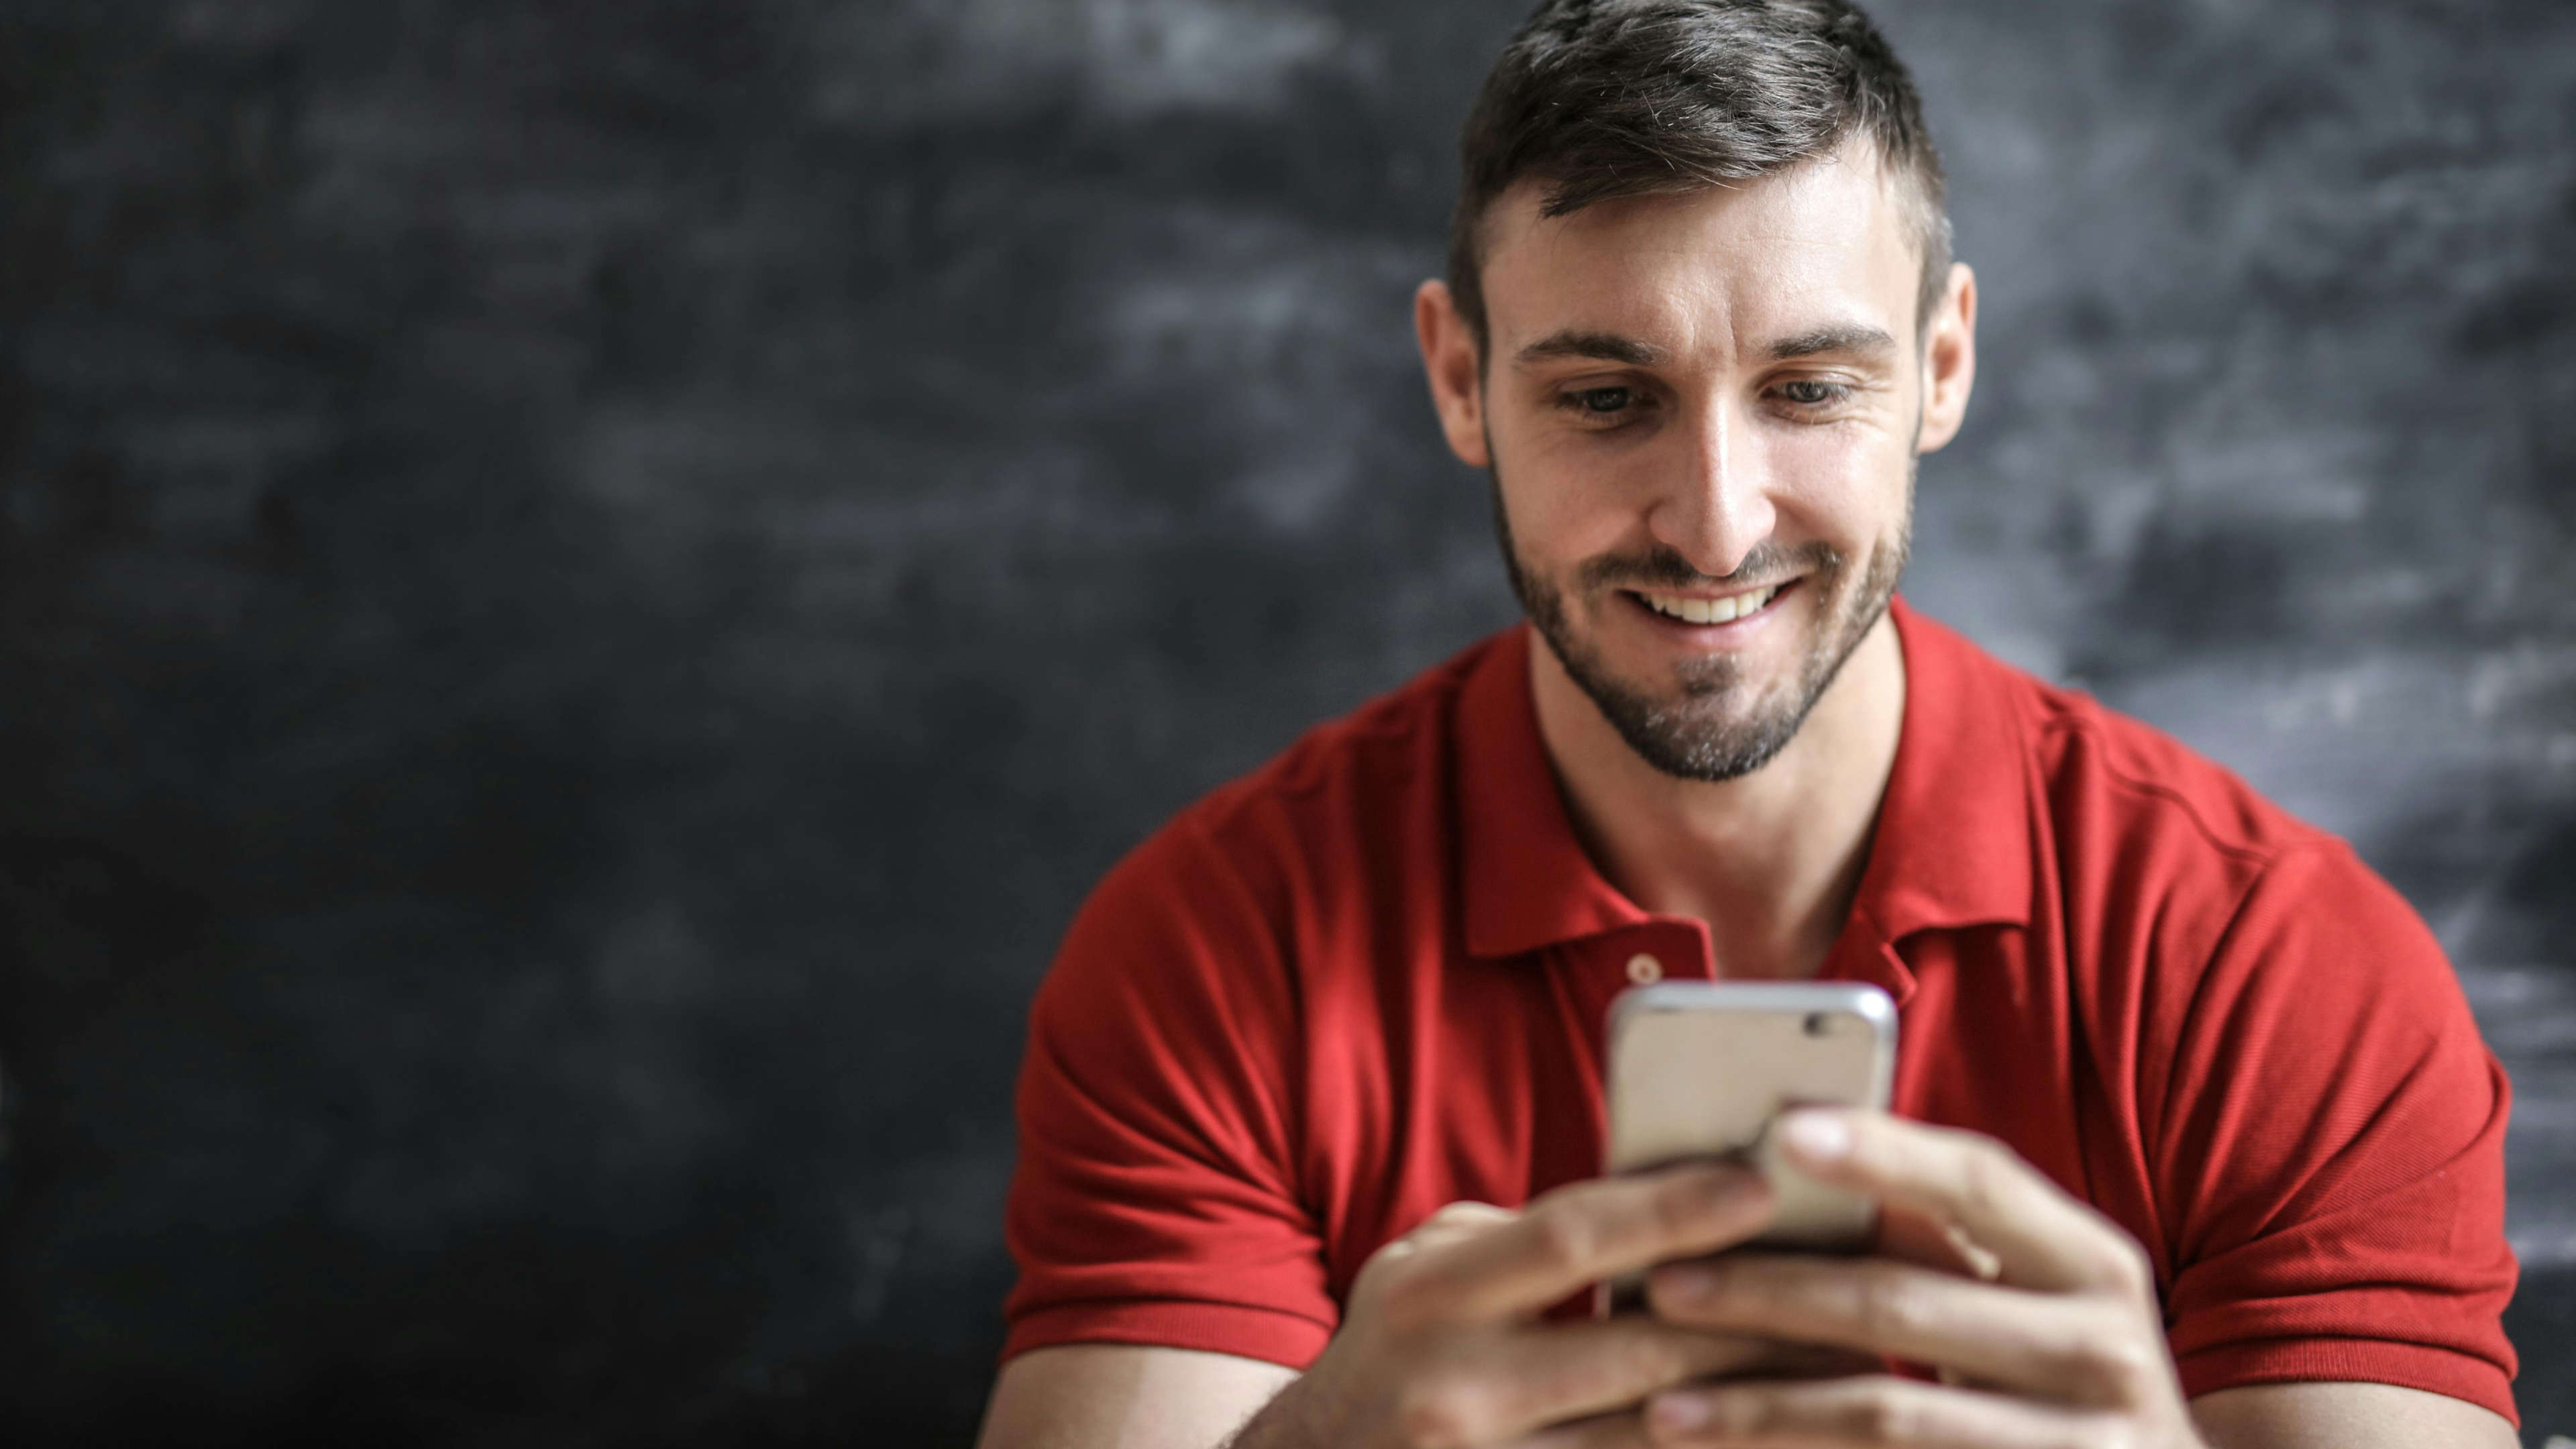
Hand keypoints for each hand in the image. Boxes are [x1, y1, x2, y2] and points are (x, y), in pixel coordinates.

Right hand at [1233, 1164, 1850, 1448]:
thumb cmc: (1393, 1350)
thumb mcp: (1426, 1272)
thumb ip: (1526, 1243)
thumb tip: (1658, 1207)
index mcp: (1431, 1296)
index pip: (1570, 1239)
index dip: (1670, 1209)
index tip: (1760, 1185)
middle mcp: (1454, 1389)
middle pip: (1640, 1351)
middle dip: (1755, 1322)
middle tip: (1853, 1292)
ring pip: (1658, 1439)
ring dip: (1760, 1408)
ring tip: (1849, 1375)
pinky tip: (1775, 1437)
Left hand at [1638, 1109, 2207, 1447]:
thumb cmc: (2059, 1371)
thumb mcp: (2033, 1294)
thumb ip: (1941, 1236)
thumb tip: (1794, 1153)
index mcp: (2095, 1262)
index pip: (1980, 1181)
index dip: (1881, 1150)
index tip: (1779, 1128)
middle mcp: (2104, 1348)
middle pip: (1904, 1302)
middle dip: (1770, 1290)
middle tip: (1663, 1282)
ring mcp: (2080, 1443)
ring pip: (1886, 1410)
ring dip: (1761, 1403)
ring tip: (1663, 1402)